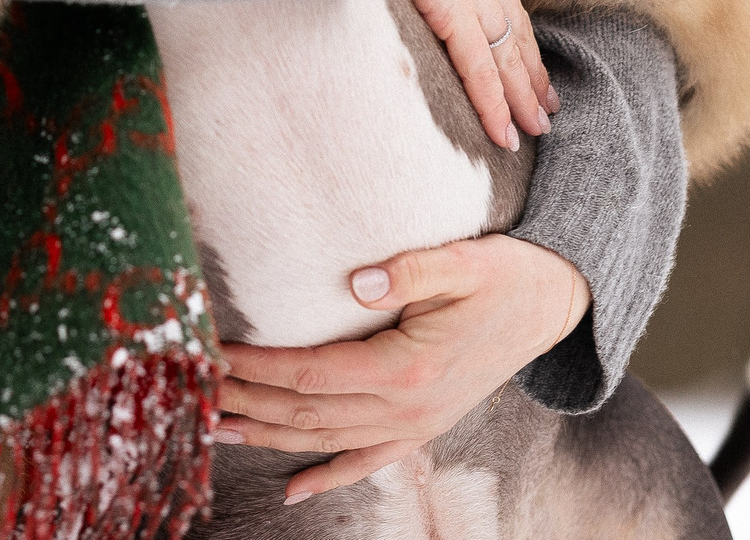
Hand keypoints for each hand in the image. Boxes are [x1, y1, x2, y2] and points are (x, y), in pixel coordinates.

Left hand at [212, 236, 592, 504]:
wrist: (556, 305)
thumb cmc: (506, 275)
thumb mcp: (462, 261)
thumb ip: (408, 271)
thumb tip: (353, 282)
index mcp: (409, 367)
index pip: (311, 372)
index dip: (257, 366)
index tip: (213, 353)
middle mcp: (409, 407)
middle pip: (308, 410)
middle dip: (247, 400)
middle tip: (193, 388)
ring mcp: (417, 423)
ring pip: (327, 439)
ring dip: (269, 434)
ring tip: (216, 427)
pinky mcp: (425, 426)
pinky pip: (369, 461)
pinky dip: (328, 476)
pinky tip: (293, 487)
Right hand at [353, 0, 554, 149]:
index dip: (517, 31)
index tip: (527, 55)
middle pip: (516, 33)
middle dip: (532, 72)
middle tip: (548, 106)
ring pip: (508, 59)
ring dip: (523, 97)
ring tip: (538, 127)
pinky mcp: (455, 11)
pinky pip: (481, 72)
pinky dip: (495, 106)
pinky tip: (507, 135)